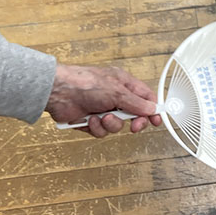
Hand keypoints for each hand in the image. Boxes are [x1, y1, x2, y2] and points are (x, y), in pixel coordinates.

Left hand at [45, 64, 161, 136]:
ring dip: (111, 124)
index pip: (145, 98)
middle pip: (133, 115)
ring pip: (117, 126)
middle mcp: (114, 96)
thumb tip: (152, 109)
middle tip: (133, 126)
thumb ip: (136, 103)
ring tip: (101, 117)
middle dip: (133, 122)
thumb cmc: (85, 83)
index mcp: (123, 84)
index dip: (152, 110)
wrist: (59, 92)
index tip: (157, 121)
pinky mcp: (90, 121)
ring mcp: (102, 109)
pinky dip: (96, 127)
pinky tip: (89, 119)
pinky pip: (101, 131)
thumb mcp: (117, 92)